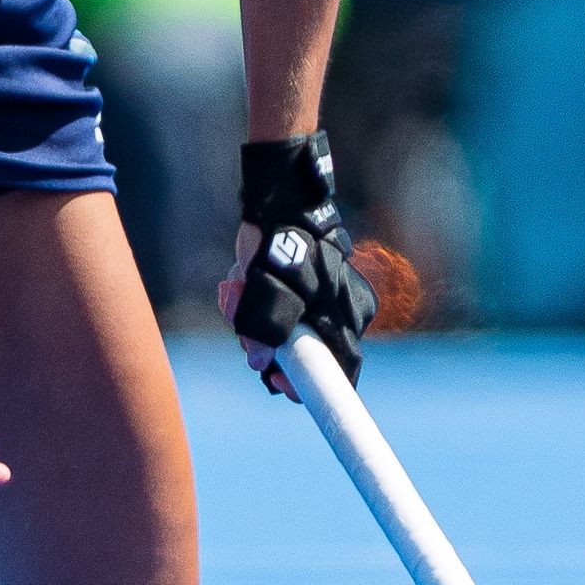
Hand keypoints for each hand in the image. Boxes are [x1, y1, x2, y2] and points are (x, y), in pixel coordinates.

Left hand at [224, 132, 376, 396]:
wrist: (283, 199)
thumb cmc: (280, 237)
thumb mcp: (270, 282)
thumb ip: (266, 324)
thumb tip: (261, 362)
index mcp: (345, 313)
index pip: (341, 369)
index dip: (309, 385)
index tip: (278, 383)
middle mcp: (343, 311)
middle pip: (307, 356)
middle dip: (269, 348)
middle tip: (243, 333)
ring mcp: (327, 303)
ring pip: (288, 337)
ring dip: (255, 324)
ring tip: (238, 288)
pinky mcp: (310, 294)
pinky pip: (282, 317)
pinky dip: (258, 309)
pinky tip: (244, 283)